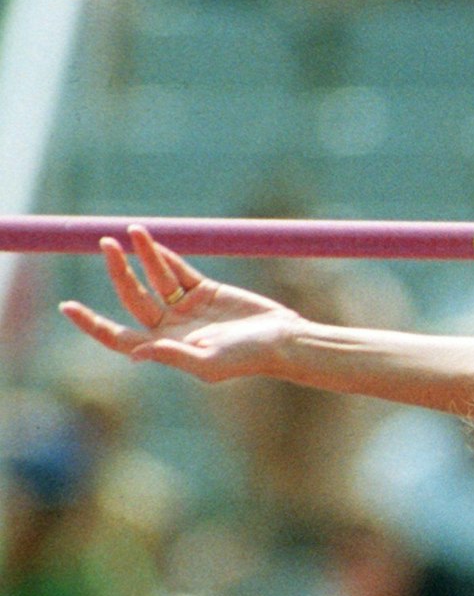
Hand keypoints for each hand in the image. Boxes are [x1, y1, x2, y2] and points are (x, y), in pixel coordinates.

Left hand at [59, 226, 302, 383]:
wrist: (283, 340)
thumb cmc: (248, 358)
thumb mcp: (209, 363)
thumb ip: (173, 356)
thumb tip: (136, 353)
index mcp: (164, 347)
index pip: (117, 336)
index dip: (91, 323)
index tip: (68, 307)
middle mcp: (169, 327)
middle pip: (132, 296)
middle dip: (118, 271)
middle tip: (105, 245)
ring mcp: (186, 307)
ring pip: (155, 278)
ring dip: (142, 255)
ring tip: (130, 231)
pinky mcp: (206, 291)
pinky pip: (178, 270)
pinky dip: (164, 256)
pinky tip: (152, 242)